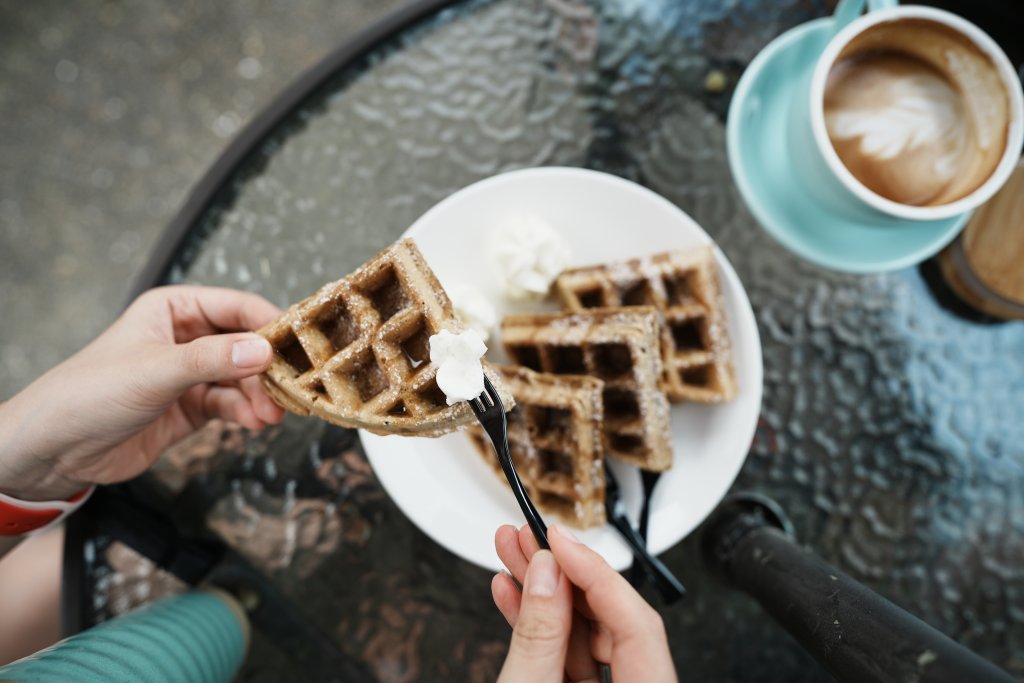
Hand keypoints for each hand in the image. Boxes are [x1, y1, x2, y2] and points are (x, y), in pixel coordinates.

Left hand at [0, 285, 284, 501]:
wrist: (55, 450)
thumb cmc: (89, 393)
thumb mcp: (155, 371)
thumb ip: (212, 360)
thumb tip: (264, 351)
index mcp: (174, 309)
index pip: (237, 307)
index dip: (270, 325)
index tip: (299, 346)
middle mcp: (187, 337)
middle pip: (247, 344)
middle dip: (268, 368)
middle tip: (289, 390)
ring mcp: (191, 373)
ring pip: (243, 378)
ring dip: (260, 395)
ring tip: (271, 415)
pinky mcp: (192, 407)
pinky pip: (231, 404)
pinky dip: (246, 413)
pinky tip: (255, 423)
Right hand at [492, 524, 677, 682]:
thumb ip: (540, 634)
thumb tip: (547, 573)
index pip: (636, 623)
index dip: (595, 573)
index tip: (558, 540)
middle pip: (610, 621)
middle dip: (562, 574)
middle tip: (529, 538)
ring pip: (584, 633)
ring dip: (543, 591)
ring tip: (513, 554)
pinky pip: (567, 653)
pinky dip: (539, 624)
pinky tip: (514, 593)